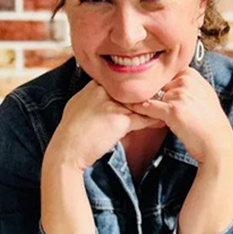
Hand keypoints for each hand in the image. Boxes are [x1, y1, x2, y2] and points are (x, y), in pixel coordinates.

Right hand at [47, 79, 165, 171]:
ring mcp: (111, 104)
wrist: (66, 151)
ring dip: (153, 107)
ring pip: (139, 103)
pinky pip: (142, 118)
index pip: (119, 83)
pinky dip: (153, 121)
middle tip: (162, 96)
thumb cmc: (70, 133)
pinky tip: (161, 122)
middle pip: (131, 90)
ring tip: (166, 109)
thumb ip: (90, 97)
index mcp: (92, 86)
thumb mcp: (76, 107)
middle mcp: (102, 91)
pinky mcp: (119, 119)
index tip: (145, 91)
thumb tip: (97, 93)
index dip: (131, 89)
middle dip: (146, 95)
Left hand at [124, 67, 232, 163]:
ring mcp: (179, 95)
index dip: (164, 86)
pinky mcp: (173, 110)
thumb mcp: (204, 94)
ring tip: (176, 119)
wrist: (216, 142)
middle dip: (162, 98)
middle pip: (160, 86)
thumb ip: (189, 84)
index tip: (163, 94)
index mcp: (192, 75)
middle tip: (175, 111)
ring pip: (156, 98)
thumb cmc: (210, 122)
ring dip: (158, 108)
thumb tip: (170, 81)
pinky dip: (141, 110)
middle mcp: (186, 82)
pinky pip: (149, 107)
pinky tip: (138, 110)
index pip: (167, 75)